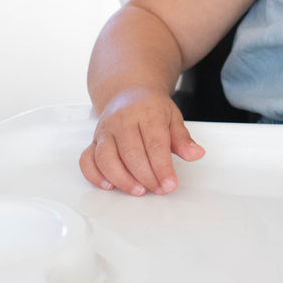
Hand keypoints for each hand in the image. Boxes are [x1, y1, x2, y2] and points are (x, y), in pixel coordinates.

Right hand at [79, 88, 203, 195]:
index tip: (170, 184)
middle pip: (131, 153)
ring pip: (106, 158)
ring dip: (122, 180)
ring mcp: (105, 130)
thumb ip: (183, 139)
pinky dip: (95, 175)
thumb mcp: (173, 118)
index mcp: (147, 113)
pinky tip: (109, 185)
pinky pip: (87, 160)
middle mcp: (123, 120)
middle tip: (159, 189)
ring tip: (139, 191)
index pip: (155, 144)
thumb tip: (196, 154)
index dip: (162, 167)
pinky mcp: (93, 140)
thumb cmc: (152, 108)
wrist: (129, 92)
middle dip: (146, 177)